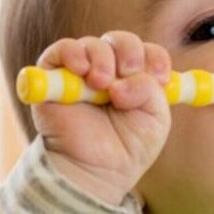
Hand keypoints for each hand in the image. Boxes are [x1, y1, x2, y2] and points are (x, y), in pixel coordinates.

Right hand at [32, 32, 172, 205]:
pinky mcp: (53, 77)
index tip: (160, 76)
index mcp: (135, 79)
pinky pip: (60, 49)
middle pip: (120, 41)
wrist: (95, 172)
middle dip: (129, 52)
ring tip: (102, 84)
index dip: (155, 58)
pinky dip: (72, 53)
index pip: (147, 52)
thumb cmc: (126, 148)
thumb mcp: (155, 120)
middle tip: (129, 71)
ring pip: (92, 44)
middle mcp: (108, 71)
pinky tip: (82, 70)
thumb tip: (124, 80)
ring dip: (102, 58)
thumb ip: (151, 91)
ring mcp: (81, 73)